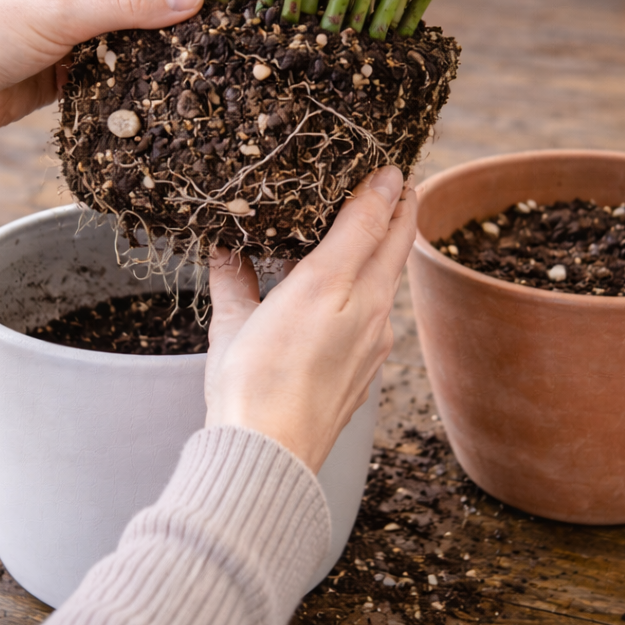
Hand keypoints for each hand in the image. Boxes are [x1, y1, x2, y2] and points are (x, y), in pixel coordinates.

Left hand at [0, 0, 204, 148]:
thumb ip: (130, 5)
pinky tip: (175, 86)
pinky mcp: (77, 70)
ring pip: (138, 33)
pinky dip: (143, 76)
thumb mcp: (64, 12)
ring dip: (166, 45)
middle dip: (182, 4)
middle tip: (234, 19)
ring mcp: (82, 31)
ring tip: (216, 56)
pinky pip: (122, 68)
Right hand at [205, 166, 416, 472]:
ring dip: (391, 248)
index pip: (369, 220)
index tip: (388, 168)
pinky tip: (358, 292)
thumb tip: (223, 249)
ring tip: (379, 230)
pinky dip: (378, 288)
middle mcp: (366, 308)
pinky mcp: (370, 366)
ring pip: (393, 278)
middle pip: (396, 244)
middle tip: (399, 186)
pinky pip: (384, 312)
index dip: (380, 189)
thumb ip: (233, 278)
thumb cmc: (248, 386)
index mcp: (331, 285)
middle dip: (401, 210)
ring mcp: (375, 340)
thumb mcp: (233, 323)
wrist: (271, 456)